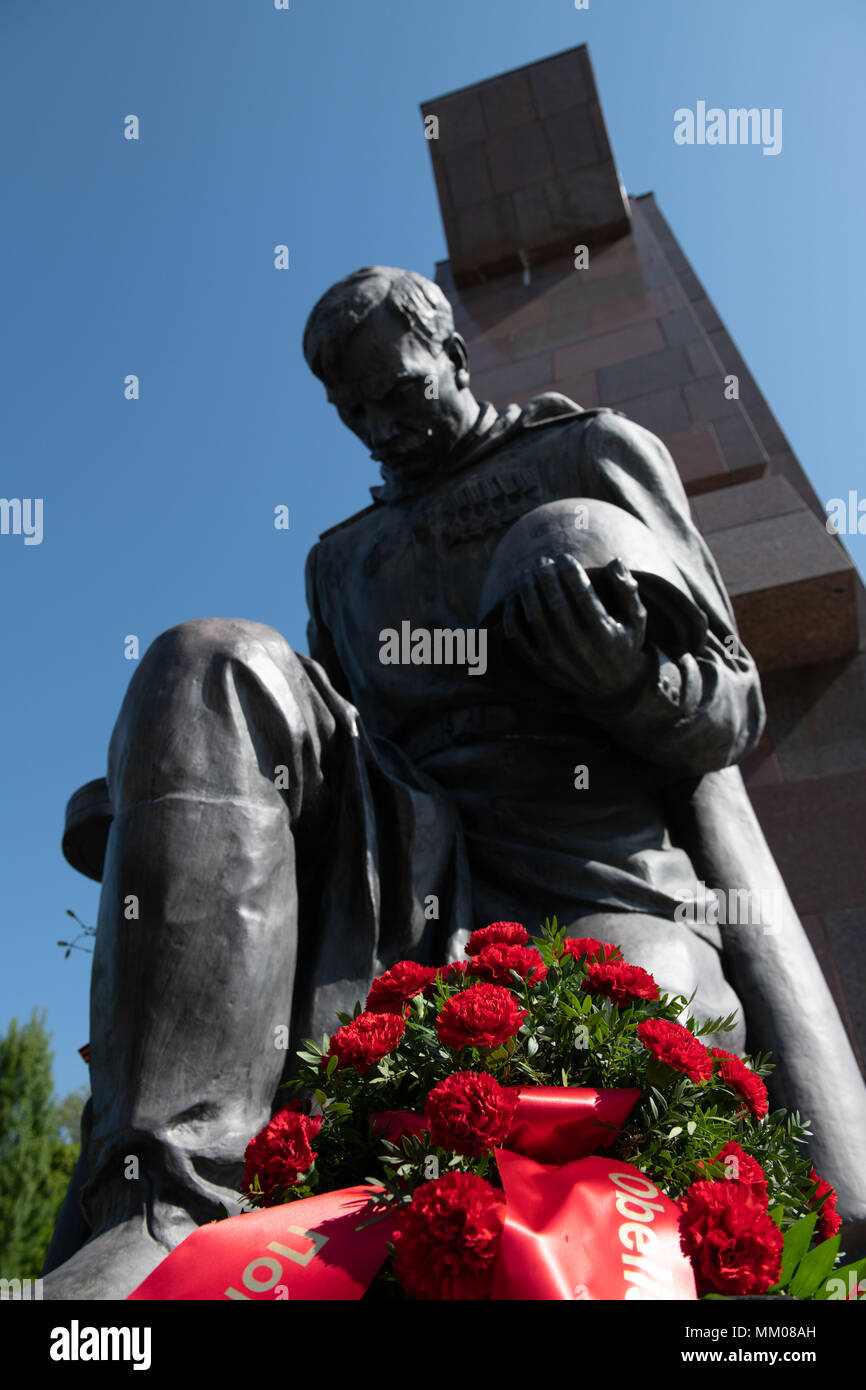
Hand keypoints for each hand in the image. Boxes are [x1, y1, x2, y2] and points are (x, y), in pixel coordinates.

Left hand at [501, 554, 649, 700]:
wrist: (613, 688)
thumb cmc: (624, 642)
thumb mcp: (636, 618)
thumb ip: (628, 589)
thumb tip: (615, 561)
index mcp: (604, 633)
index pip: (581, 593)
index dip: (569, 571)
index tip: (564, 557)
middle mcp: (579, 647)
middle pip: (555, 602)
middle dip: (546, 576)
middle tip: (542, 561)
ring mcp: (557, 659)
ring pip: (534, 617)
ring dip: (527, 590)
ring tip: (526, 573)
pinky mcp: (541, 667)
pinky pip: (518, 639)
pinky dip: (511, 616)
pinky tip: (513, 598)